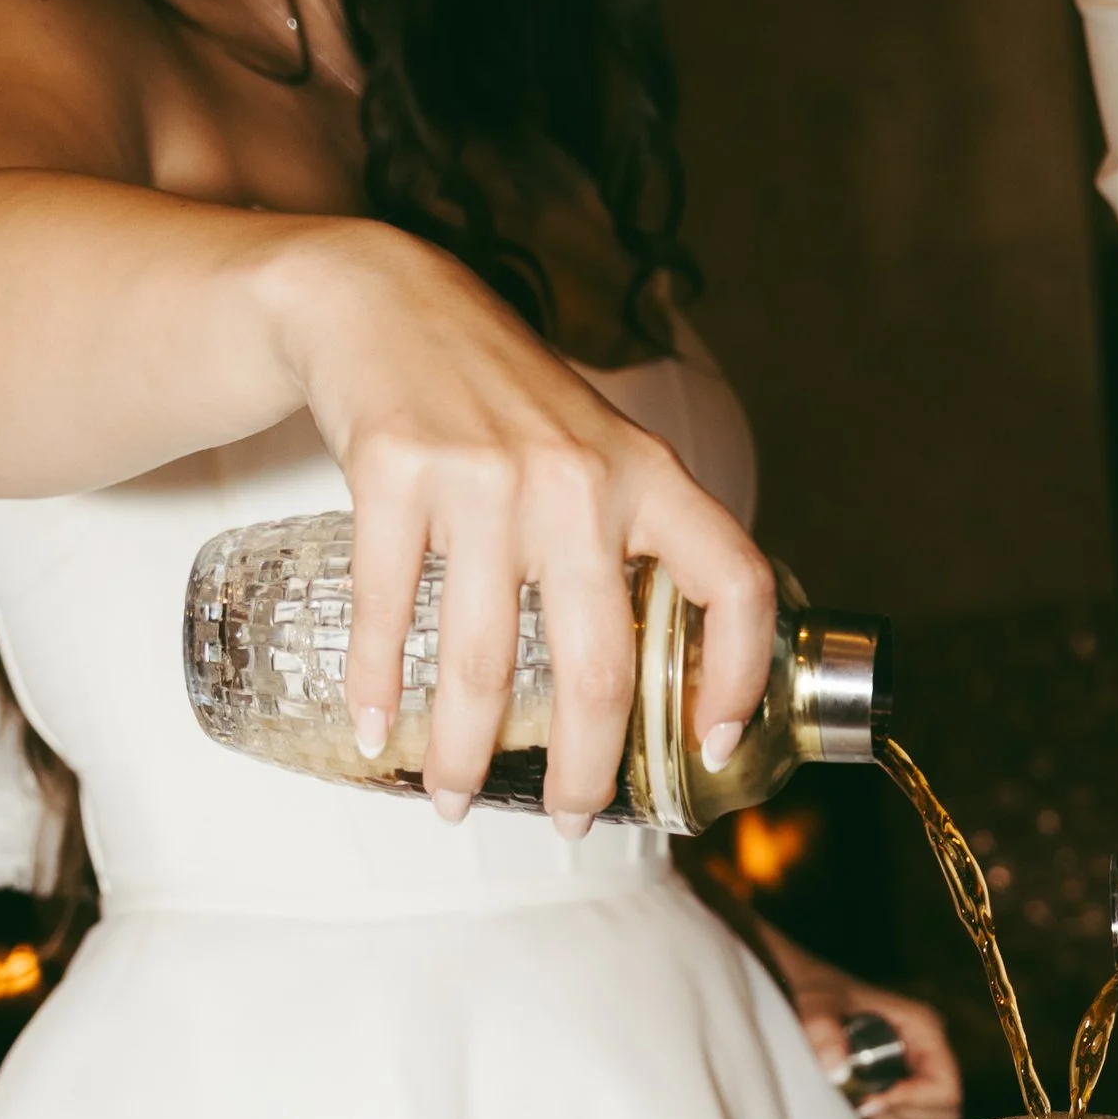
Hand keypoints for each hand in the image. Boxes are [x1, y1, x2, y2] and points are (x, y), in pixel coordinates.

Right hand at [282, 219, 775, 833]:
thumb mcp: (598, 446)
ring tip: (455, 800)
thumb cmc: (500, 394)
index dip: (741, 675)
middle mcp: (577, 479)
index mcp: (646, 474)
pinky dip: (379, 689)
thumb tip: (663, 670)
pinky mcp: (396, 472)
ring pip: (486, 664)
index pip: (736, 583)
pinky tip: (377, 732)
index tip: (714, 742)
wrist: (382, 297)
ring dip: (465, 755)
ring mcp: (485, 477)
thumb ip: (636, 538)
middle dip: (581, 771)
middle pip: (598, 671)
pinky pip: (392, 614)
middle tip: (569, 821)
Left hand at [754, 925, 964, 1118]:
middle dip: (905, 1114)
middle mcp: (929, 1052)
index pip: (946, 1088)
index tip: (872, 1098)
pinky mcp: (904, 1086)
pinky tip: (860, 1102)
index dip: (913, 1102)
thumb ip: (822, 1027)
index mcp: (924, 1028)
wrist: (808, 988)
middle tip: (865, 1102)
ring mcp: (919, 1071)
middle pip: (945, 1111)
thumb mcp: (817, 1000)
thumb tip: (835, 1069)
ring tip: (859, 1100)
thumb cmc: (819, 988)